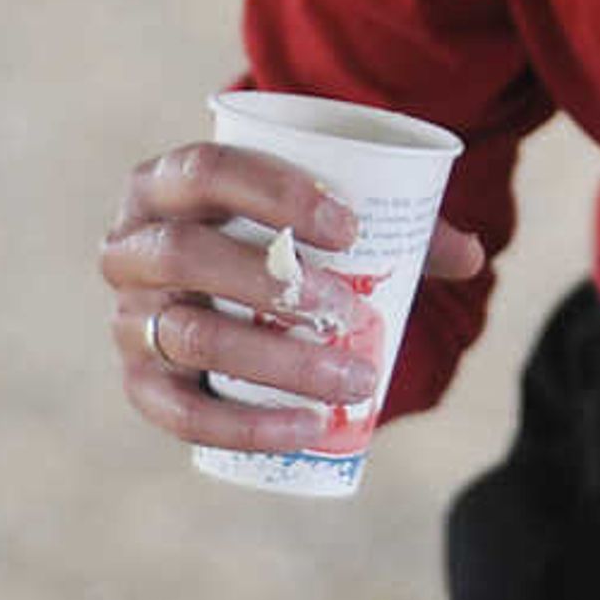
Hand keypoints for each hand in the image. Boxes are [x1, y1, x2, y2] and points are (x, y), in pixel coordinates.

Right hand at [98, 140, 489, 448]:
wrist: (216, 290)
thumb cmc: (273, 238)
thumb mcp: (318, 218)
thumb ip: (396, 226)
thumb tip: (472, 255)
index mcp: (163, 183)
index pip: (203, 171)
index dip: (272, 194)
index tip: (349, 227)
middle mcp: (129, 246)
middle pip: (185, 255)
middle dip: (271, 283)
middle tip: (350, 311)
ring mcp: (128, 319)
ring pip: (189, 337)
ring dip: (273, 360)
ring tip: (353, 379)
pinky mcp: (139, 384)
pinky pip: (180, 413)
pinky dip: (244, 425)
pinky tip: (307, 429)